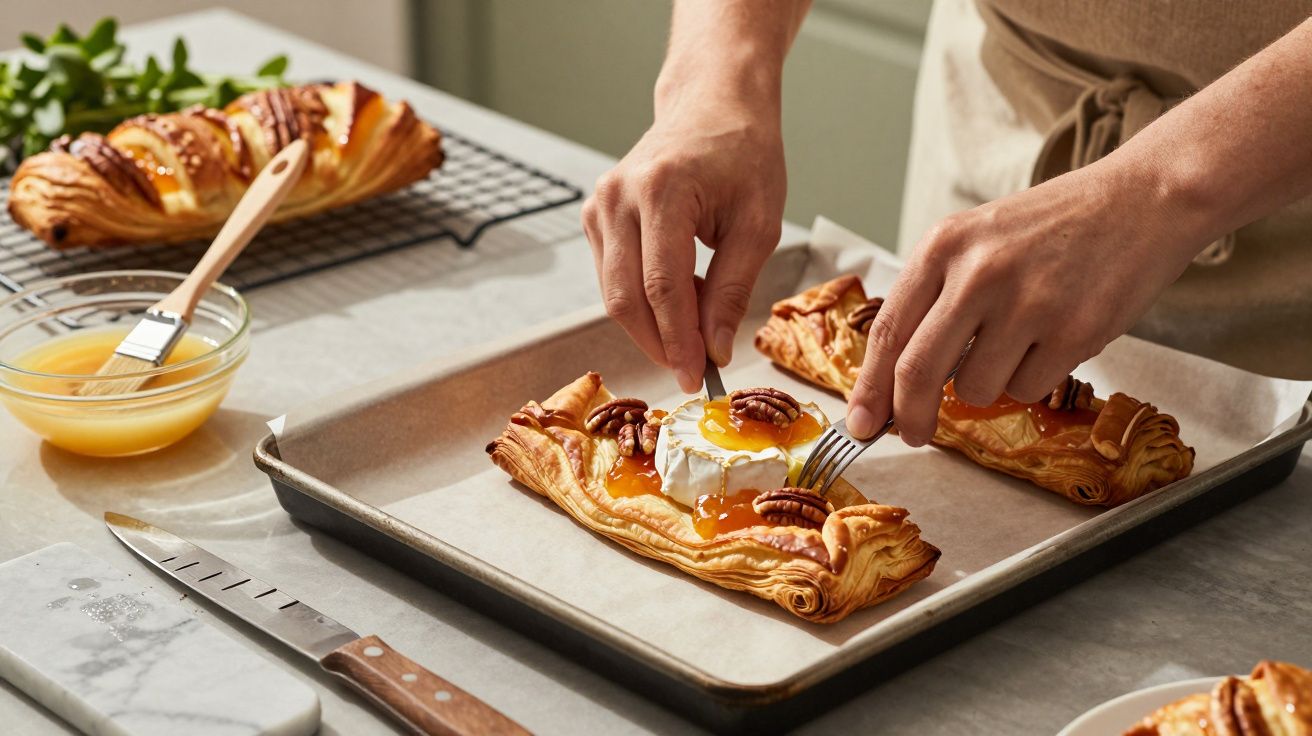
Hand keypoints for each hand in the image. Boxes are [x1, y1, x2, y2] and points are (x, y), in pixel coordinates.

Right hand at [581, 89, 784, 392]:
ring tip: (698, 322)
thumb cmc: (743, 154)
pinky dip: (644, 301)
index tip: (698, 376)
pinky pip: (612, 277)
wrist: (713, 104)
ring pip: (613, 294)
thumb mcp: (758, 223)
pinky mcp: (594, 216)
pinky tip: (681, 296)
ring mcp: (599, 205)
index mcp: (662, 189)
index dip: (678, 341)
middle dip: (660, 344)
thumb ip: (732, 289)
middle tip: (694, 371)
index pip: (662, 286)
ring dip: (653, 325)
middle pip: (625, 297)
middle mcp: (618, 197)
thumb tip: (713, 349)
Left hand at [847, 161, 1210, 444]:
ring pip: (975, 389)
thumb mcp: (976, 240)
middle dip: (909, 415)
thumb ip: (933, 298)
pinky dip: (1032, 379)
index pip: (888, 331)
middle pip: (918, 371)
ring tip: (1018, 340)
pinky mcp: (1074, 331)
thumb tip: (891, 379)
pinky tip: (1052, 338)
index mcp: (943, 246)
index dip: (869, 387)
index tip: (860, 422)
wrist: (1142, 200)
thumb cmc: (1052, 227)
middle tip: (911, 434)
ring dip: (988, 384)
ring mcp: (1028, 302)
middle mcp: (979, 272)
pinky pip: (1027, 389)